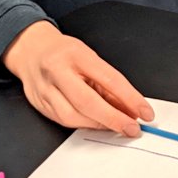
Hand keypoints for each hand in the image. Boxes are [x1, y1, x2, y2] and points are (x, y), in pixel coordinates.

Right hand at [2, 21, 153, 135]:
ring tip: (115, 125)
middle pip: (88, 102)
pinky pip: (63, 121)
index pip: (109, 79)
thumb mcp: (90, 58)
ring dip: (99, 125)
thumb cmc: (65, 53)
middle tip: (132, 128)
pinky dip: (83, 125)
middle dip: (114, 119)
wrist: (31, 50)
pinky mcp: (39, 103)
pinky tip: (95, 123)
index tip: (145, 112)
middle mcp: (58, 71)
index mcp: (76, 55)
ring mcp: (45, 89)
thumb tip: (131, 108)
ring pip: (73, 116)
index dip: (130, 99)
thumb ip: (109, 83)